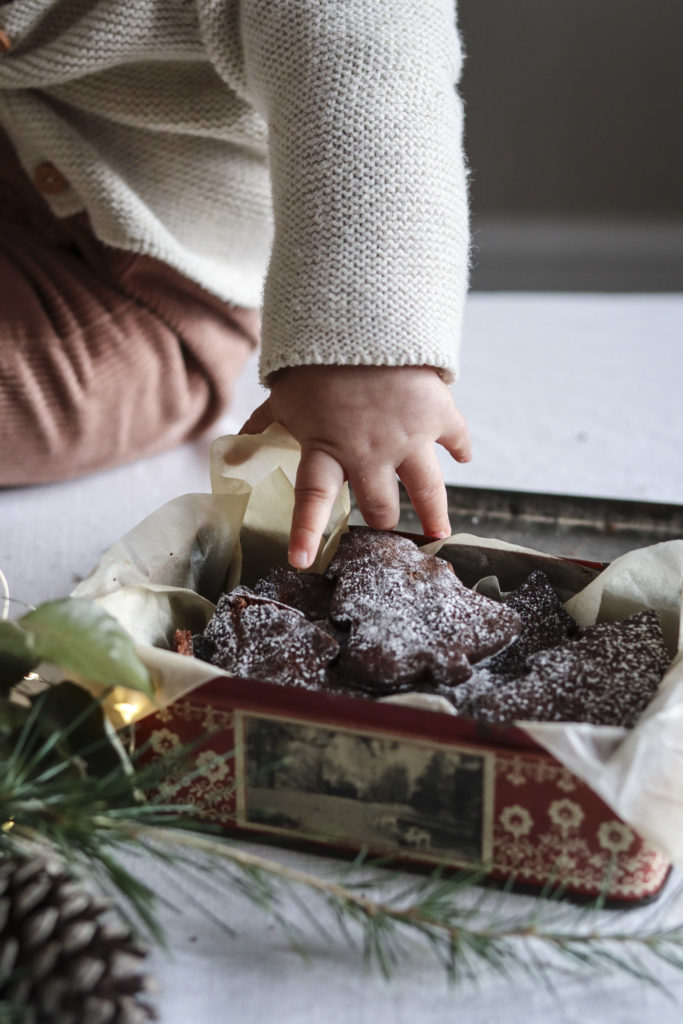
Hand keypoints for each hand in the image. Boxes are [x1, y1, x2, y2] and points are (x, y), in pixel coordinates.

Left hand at [240, 365, 471, 568]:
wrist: (361, 317)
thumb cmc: (316, 358)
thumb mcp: (284, 394)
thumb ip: (263, 424)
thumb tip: (236, 446)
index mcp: (327, 448)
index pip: (314, 501)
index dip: (307, 533)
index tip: (302, 562)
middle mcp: (370, 452)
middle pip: (380, 506)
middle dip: (382, 520)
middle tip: (385, 523)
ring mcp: (408, 437)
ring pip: (427, 490)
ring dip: (435, 514)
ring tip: (440, 533)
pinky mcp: (437, 414)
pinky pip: (457, 438)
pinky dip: (462, 447)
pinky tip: (465, 458)